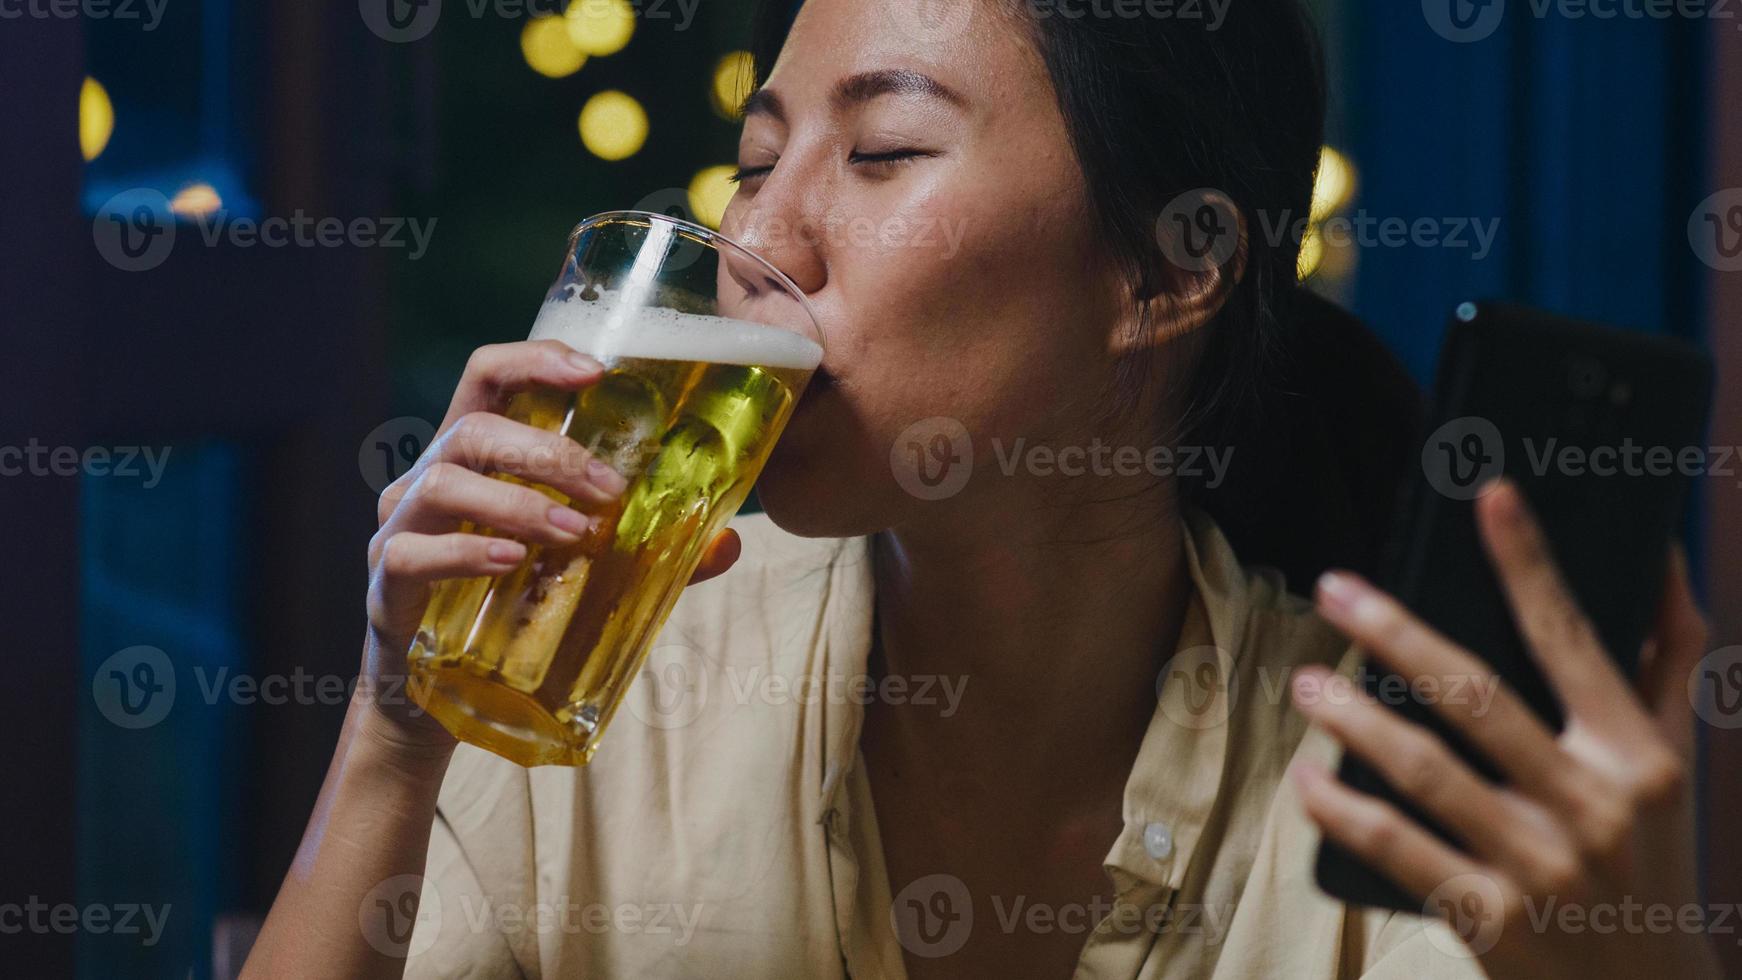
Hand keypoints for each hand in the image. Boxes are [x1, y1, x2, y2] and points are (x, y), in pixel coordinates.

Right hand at [359, 340, 742, 749]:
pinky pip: (414, 552)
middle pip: (476, 429)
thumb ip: (642, 551)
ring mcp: (398, 528)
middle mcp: (426, 479)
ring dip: (519, 502)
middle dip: (549, 450)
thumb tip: (729, 543)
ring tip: (575, 534)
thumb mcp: (573, 570)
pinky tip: (510, 563)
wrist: (428, 699)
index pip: (488, 376)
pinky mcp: (385, 582)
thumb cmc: (502, 612)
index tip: (597, 370)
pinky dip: (465, 551)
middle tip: (609, 489)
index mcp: (471, 457)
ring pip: (446, 483)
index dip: (535, 360)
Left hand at [1289, 479, 1719, 979]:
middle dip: (1396, 633)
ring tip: (1307, 683)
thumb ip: (1666, 660)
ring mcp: (1538, 864)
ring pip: (1426, 771)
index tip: (1492, 496)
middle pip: (1476, 697)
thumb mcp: (1671, 763)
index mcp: (1635, 756)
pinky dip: (1343, 811)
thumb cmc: (1652, 861)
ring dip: (1353, 720)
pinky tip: (1307, 778)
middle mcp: (1590, 804)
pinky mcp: (1490, 918)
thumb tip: (1664, 555)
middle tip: (1335, 590)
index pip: (1574, 638)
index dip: (1531, 563)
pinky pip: (1398, 850)